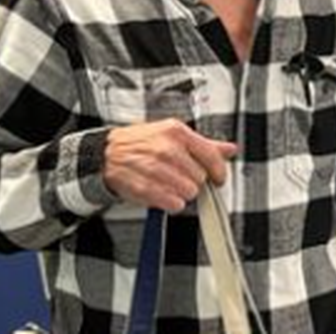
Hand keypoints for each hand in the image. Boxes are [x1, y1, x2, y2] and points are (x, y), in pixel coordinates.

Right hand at [104, 119, 238, 211]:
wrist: (107, 153)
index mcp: (177, 132)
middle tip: (182, 177)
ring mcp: (154, 168)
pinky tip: (164, 193)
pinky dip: (172, 203)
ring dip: (183, 193)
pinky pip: (173, 204)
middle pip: (201, 177)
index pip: (211, 155)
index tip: (219, 178)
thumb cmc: (142, 143)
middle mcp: (166, 149)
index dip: (219, 171)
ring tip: (171, 184)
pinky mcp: (144, 187)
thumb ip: (204, 144)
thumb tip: (229, 149)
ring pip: (189, 192)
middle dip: (195, 181)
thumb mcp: (173, 135)